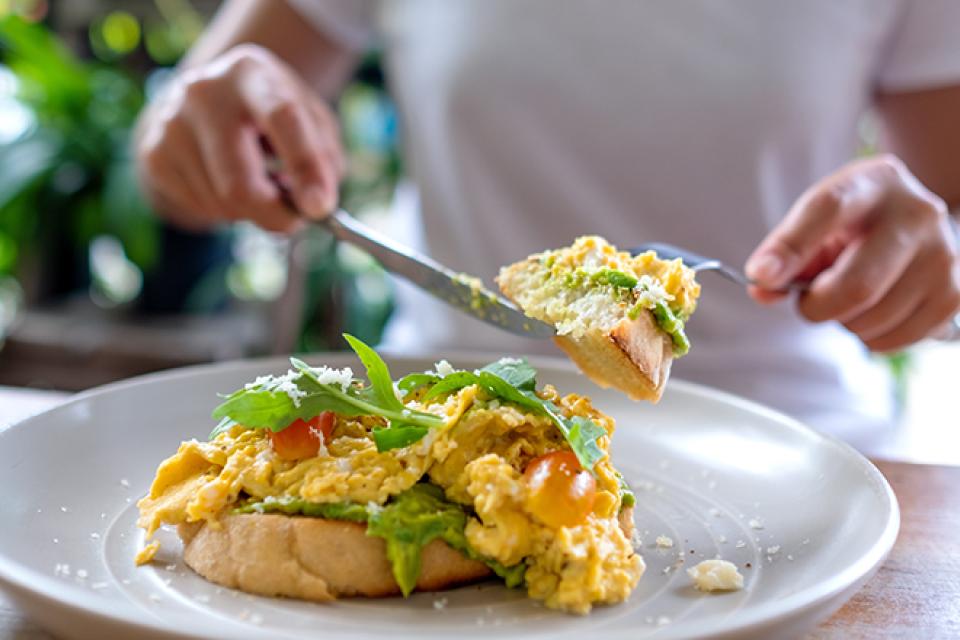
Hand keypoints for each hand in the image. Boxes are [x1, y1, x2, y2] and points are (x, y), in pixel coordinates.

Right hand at [135, 44, 344, 231]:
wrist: (205, 101)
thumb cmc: (271, 116)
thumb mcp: (310, 121)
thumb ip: (324, 159)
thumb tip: (316, 206)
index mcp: (253, 73)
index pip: (283, 118)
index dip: (305, 167)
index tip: (319, 208)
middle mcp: (204, 92)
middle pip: (239, 182)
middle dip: (273, 215)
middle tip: (293, 222)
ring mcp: (171, 123)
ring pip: (222, 204)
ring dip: (250, 209)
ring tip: (253, 180)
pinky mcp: (153, 154)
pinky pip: (201, 209)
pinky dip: (224, 210)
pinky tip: (225, 181)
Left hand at [745, 154, 959, 351]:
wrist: (908, 224)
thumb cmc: (849, 227)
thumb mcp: (814, 225)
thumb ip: (782, 253)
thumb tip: (762, 287)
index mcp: (873, 182)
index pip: (828, 209)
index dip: (791, 246)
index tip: (761, 276)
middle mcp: (916, 213)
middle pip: (858, 285)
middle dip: (818, 307)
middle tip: (808, 302)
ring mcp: (943, 254)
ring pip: (874, 318)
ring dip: (843, 323)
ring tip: (847, 299)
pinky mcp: (955, 292)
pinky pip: (895, 339)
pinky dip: (870, 338)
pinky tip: (872, 313)